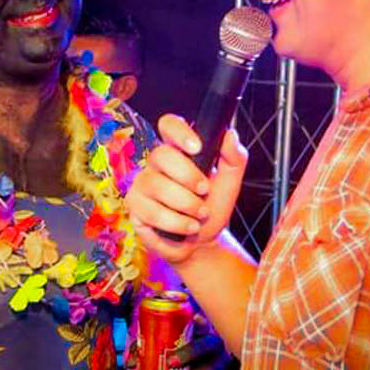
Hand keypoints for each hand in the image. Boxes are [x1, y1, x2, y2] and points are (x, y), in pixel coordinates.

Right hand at [126, 114, 246, 263]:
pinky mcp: (135, 206)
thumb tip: (230, 134)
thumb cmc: (212, 208)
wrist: (203, 243)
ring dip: (187, 206)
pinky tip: (186, 227)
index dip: (179, 132)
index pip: (169, 125)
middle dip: (189, 177)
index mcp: (178, 150)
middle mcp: (156, 163)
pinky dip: (177, 223)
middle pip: (162, 155)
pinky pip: (154, 212)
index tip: (197, 148)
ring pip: (159, 187)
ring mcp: (142, 183)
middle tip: (204, 191)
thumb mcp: (230, 183)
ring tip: (199, 216)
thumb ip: (234, 157)